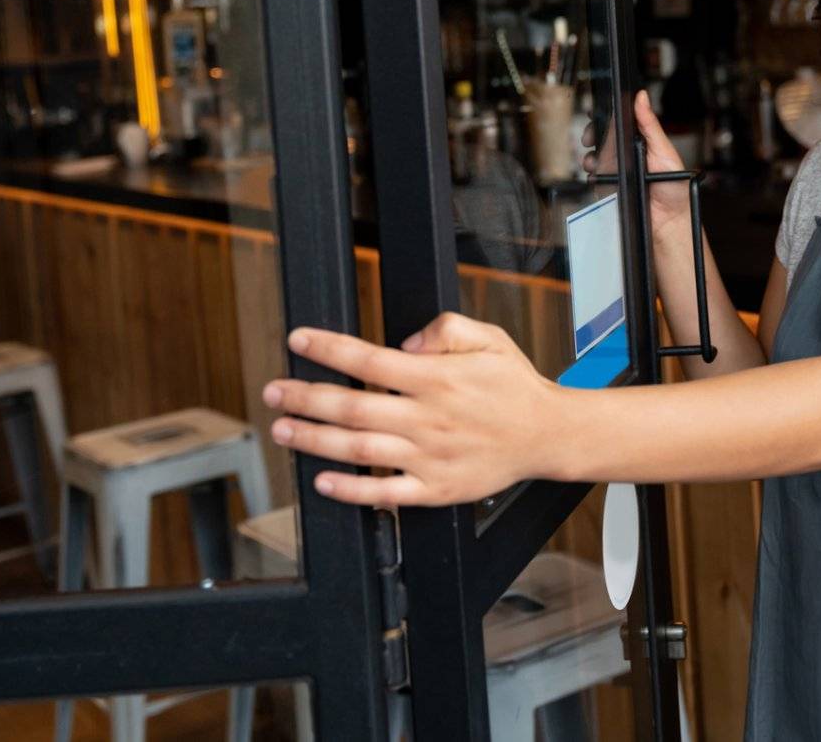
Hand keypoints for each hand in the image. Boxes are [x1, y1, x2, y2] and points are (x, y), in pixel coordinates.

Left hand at [263, 315, 564, 507]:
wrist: (547, 434)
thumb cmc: (513, 385)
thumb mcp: (489, 337)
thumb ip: (445, 329)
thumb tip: (405, 344)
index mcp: (437, 378)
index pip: (369, 359)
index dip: (328, 349)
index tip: (298, 340)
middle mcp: (428, 418)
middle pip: (352, 406)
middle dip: (305, 396)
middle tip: (273, 391)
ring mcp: (430, 456)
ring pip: (360, 449)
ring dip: (315, 440)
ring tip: (284, 430)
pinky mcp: (435, 488)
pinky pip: (385, 492)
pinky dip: (351, 490)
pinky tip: (322, 481)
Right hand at [580, 90, 691, 242]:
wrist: (669, 221)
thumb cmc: (675, 187)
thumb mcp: (664, 150)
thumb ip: (650, 125)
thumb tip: (642, 97)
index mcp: (642, 141)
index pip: (620, 122)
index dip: (606, 115)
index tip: (596, 110)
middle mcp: (628, 154)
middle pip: (603, 137)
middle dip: (592, 133)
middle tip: (590, 137)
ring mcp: (618, 170)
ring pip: (595, 156)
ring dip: (590, 155)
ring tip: (593, 159)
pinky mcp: (610, 187)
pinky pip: (595, 177)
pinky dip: (592, 174)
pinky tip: (596, 174)